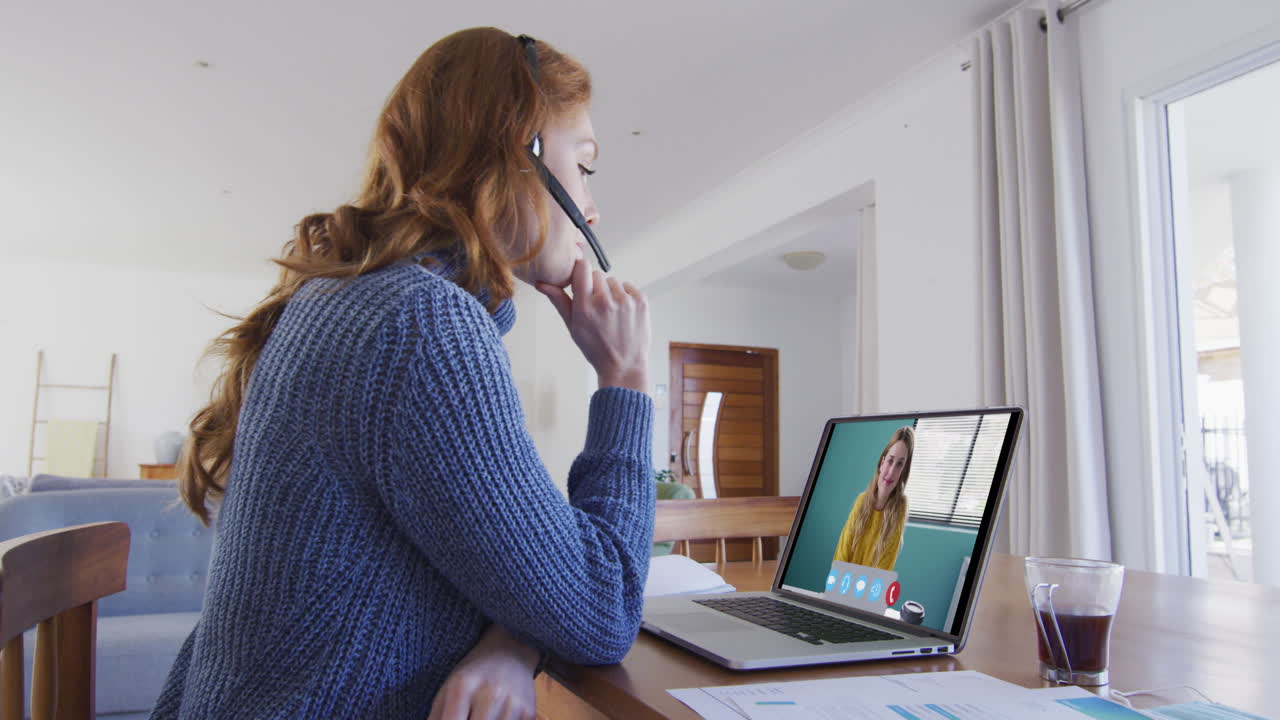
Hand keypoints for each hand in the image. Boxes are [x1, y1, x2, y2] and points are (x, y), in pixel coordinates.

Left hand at [427, 624, 539, 719]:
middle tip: (468, 718)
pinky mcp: (529, 712)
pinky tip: (495, 718)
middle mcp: (490, 695)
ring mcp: (512, 705)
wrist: (511, 650)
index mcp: (462, 688)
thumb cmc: (473, 675)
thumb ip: (436, 718)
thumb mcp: (448, 690)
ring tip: (479, 716)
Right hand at [537, 258, 649, 391]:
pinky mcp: (641, 301)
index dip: (580, 271)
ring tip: (611, 313)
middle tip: (597, 307)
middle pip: (597, 275)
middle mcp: (605, 301)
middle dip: (595, 287)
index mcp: (585, 306)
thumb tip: (542, 283)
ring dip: (611, 292)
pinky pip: (628, 287)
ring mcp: (625, 301)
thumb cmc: (596, 348)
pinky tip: (623, 313)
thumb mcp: (573, 326)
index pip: (582, 267)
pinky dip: (625, 296)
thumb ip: (559, 300)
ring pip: (613, 281)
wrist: (624, 365)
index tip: (580, 279)